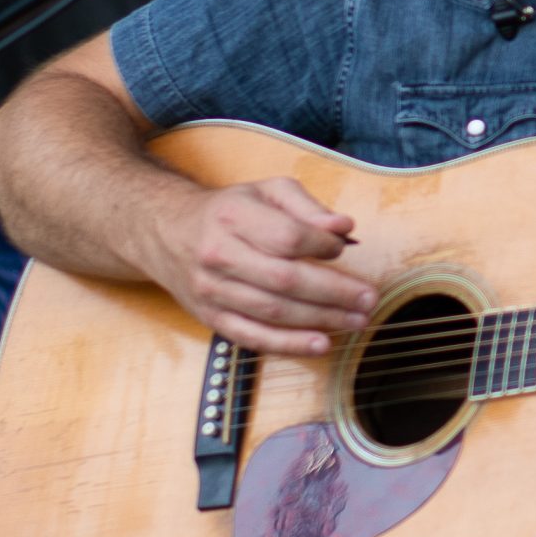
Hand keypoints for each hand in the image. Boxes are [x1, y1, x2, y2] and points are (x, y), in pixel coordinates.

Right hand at [146, 176, 374, 356]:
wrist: (166, 233)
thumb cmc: (229, 210)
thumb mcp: (266, 192)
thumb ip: (307, 207)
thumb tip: (343, 228)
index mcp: (233, 217)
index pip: (286, 237)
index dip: (321, 245)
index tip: (344, 248)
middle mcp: (218, 255)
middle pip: (284, 280)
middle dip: (334, 292)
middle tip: (369, 298)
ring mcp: (211, 291)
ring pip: (272, 312)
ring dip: (320, 320)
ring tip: (357, 320)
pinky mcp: (210, 317)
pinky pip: (252, 337)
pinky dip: (288, 345)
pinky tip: (321, 344)